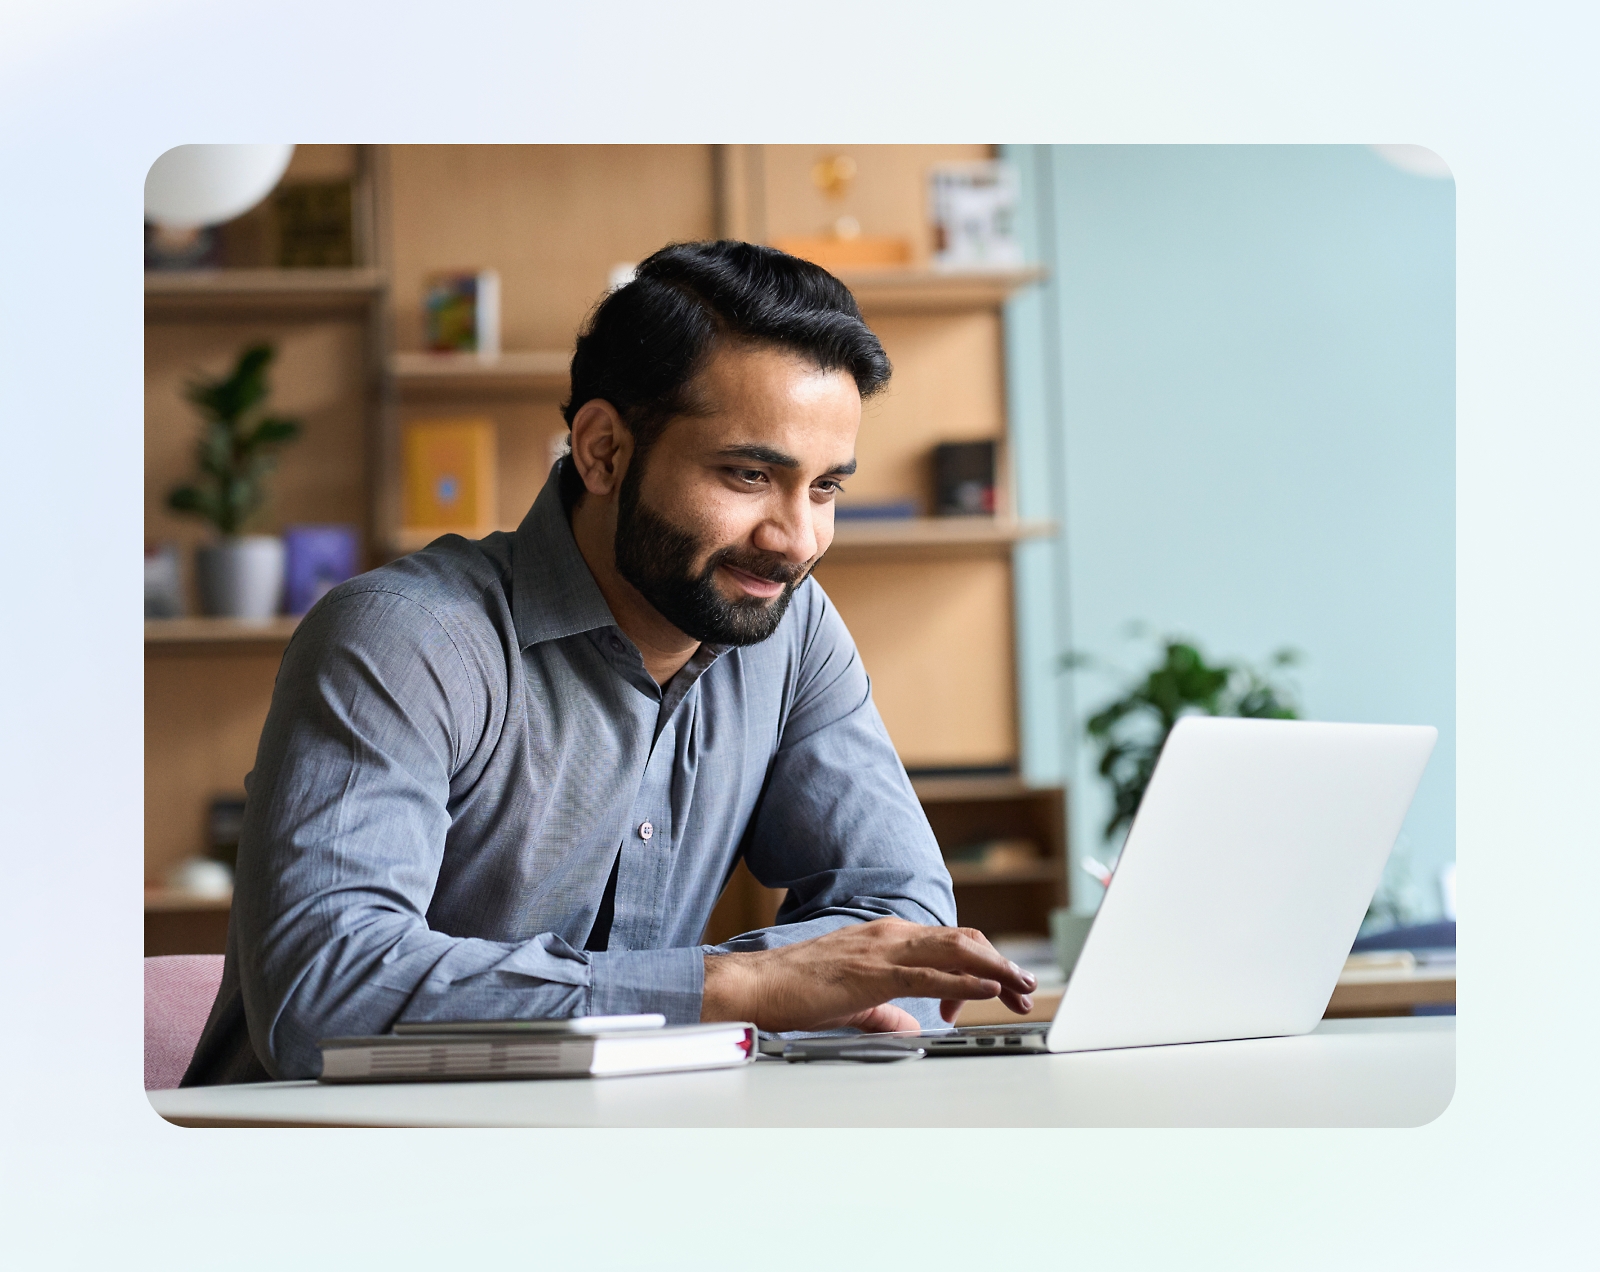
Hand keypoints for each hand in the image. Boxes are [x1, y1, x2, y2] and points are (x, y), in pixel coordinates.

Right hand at [701, 918, 1036, 1031]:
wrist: (756, 985)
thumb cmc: (795, 991)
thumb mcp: (853, 1002)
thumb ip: (886, 1012)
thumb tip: (912, 1027)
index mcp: (886, 937)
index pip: (949, 943)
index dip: (982, 964)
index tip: (1000, 990)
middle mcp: (890, 934)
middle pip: (963, 942)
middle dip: (1001, 964)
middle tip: (1026, 988)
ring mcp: (883, 949)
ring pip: (955, 951)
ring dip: (995, 969)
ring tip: (1021, 985)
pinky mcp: (873, 973)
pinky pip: (929, 974)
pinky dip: (965, 981)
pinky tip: (988, 990)